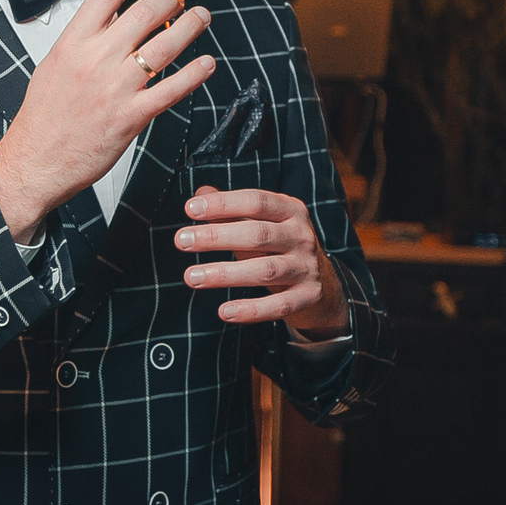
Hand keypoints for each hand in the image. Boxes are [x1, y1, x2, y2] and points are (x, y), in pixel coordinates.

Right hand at [0, 0, 214, 240]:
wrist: (35, 162)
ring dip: (190, 26)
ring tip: (200, 17)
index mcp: (72, 44)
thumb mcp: (53, 65)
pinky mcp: (132, 116)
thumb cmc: (43, 118)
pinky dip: (195, 73)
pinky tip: (206, 63)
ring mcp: (116, 88)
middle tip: (178, 0)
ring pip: (165, 45)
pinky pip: (172, 88)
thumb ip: (81, 41)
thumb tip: (109, 18)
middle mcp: (96, 61)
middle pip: (144, 13)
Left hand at [175, 186, 348, 336]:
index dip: (223, 204)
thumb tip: (201, 192)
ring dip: (225, 274)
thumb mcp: (262, 222)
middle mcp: (302, 236)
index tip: (190, 209)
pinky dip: (250, 310)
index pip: (255, 201)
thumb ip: (232, 210)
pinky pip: (278, 305)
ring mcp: (306, 267)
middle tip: (181, 240)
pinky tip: (224, 312)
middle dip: (216, 237)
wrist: (324, 284)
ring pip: (265, 270)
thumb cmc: (280, 247)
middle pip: (257, 234)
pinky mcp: (308, 297)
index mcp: (290, 210)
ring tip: (191, 276)